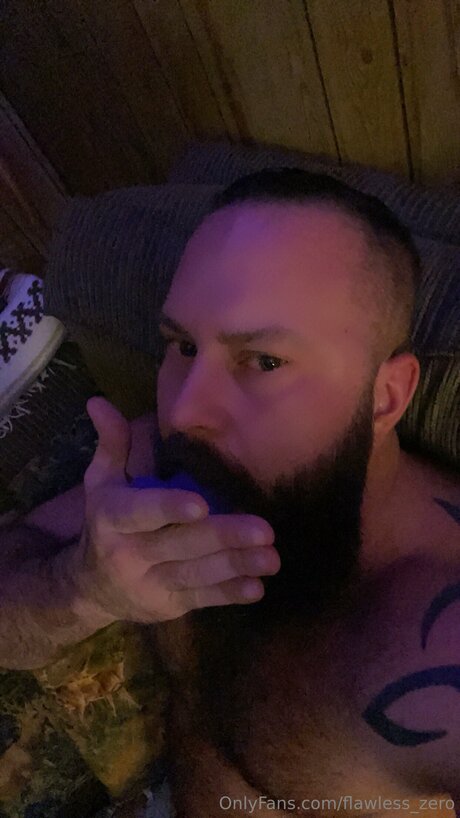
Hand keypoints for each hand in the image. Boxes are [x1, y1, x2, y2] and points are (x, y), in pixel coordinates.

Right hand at [71, 397, 279, 624]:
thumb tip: (99, 401)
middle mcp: (129, 553)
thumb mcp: (100, 483)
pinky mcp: (169, 606)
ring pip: (197, 574)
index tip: (202, 503)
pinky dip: (229, 594)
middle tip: (265, 530)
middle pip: (181, 544)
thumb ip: (111, 444)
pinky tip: (257, 588)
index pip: (142, 512)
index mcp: (113, 517)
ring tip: (272, 558)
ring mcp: (151, 583)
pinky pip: (201, 599)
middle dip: (224, 537)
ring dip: (237, 566)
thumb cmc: (103, 522)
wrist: (89, 588)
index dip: (169, 508)